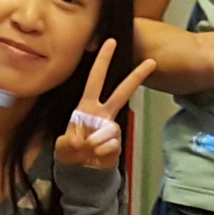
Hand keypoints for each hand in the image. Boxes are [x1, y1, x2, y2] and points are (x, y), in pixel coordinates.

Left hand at [58, 40, 156, 172]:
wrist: (80, 172)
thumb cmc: (70, 151)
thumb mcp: (62, 145)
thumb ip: (70, 141)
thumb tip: (87, 140)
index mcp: (86, 106)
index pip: (95, 79)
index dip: (102, 61)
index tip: (111, 42)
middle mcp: (102, 113)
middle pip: (122, 92)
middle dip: (136, 77)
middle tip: (151, 62)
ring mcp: (111, 128)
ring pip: (112, 128)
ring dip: (97, 141)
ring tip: (87, 150)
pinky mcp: (117, 144)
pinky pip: (112, 145)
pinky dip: (101, 153)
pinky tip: (96, 157)